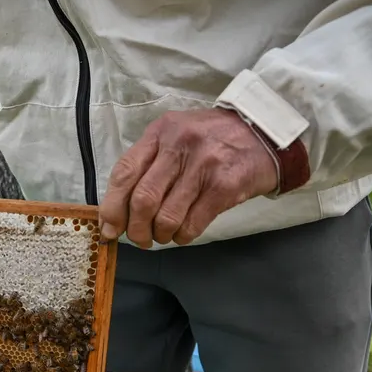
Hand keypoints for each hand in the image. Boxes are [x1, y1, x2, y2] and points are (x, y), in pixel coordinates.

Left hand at [99, 108, 278, 246]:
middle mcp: (179, 146)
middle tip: (139, 239)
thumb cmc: (210, 141)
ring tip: (163, 235)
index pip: (124, 173)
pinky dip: (182, 236)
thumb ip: (146, 165)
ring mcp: (203, 166)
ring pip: (166, 217)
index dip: (112, 207)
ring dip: (159, 235)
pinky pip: (191, 224)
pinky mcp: (224, 187)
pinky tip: (182, 233)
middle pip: (142, 200)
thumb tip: (115, 211)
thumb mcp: (175, 137)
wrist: (263, 135)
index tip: (108, 228)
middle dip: (135, 229)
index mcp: (160, 133)